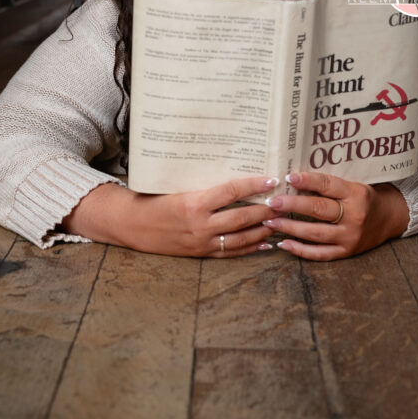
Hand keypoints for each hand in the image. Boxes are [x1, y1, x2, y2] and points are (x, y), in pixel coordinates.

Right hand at [65, 175, 283, 256]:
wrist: (132, 225)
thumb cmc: (152, 198)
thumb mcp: (175, 185)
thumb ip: (200, 181)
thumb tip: (228, 164)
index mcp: (193, 203)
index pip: (231, 192)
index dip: (253, 185)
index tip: (271, 178)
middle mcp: (200, 225)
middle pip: (242, 217)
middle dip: (266, 209)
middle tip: (285, 200)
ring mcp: (202, 242)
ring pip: (241, 238)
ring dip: (263, 230)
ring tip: (281, 221)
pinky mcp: (201, 254)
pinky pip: (231, 252)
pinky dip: (251, 248)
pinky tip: (266, 243)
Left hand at [261, 171, 409, 259]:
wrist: (390, 218)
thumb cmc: (364, 197)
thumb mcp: (353, 184)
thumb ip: (328, 183)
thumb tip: (293, 178)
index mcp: (356, 193)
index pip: (327, 185)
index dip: (307, 180)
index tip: (288, 177)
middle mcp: (354, 216)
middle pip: (318, 209)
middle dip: (292, 205)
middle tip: (272, 202)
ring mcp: (351, 236)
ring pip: (316, 233)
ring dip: (290, 228)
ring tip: (270, 222)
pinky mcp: (347, 252)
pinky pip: (320, 254)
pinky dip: (300, 250)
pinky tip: (284, 243)